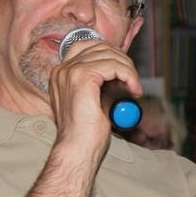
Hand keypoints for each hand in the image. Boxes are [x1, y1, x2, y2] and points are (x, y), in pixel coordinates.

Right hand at [49, 40, 141, 159]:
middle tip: (132, 80)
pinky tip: (133, 89)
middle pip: (99, 47)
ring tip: (134, 87)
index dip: (110, 54)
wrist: (78, 150)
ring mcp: (70, 72)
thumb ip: (102, 83)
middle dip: (122, 60)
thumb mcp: (94, 100)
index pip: (88, 46)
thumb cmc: (86, 133)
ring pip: (108, 55)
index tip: (124, 72)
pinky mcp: (81, 77)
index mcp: (61, 74)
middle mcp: (62, 69)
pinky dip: (128, 75)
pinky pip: (112, 66)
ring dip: (128, 69)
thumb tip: (122, 72)